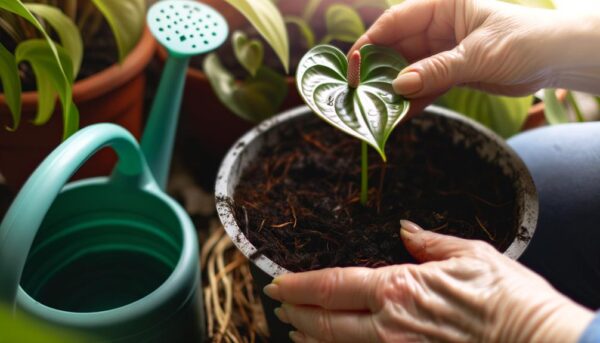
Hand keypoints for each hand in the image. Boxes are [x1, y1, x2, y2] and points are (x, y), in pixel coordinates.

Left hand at [263, 220, 593, 342]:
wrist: (539, 341)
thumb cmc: (508, 296)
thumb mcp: (469, 254)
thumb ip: (428, 241)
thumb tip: (405, 229)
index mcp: (397, 288)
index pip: (330, 285)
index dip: (297, 285)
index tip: (276, 282)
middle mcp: (388, 325)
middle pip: (323, 323)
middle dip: (295, 315)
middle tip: (279, 306)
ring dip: (311, 338)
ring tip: (296, 329)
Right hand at [349, 0, 599, 100]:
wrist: (556, 60)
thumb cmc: (522, 41)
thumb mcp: (477, 54)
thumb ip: (437, 70)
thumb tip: (399, 87)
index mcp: (443, 6)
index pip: (397, 20)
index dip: (372, 41)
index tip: (353, 64)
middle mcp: (438, 26)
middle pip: (397, 47)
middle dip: (380, 70)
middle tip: (360, 92)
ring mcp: (442, 51)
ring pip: (408, 69)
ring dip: (394, 89)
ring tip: (375, 108)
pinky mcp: (450, 73)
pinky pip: (424, 86)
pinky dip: (413, 100)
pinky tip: (399, 115)